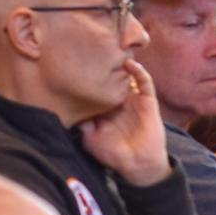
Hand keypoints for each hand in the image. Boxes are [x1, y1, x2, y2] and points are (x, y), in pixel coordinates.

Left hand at [79, 60, 169, 185]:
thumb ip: (81, 123)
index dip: (87, 78)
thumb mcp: (89, 139)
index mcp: (104, 109)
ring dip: (120, 65)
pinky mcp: (147, 100)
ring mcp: (133, 100)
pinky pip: (144, 82)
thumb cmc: (113, 154)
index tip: (76, 64)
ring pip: (127, 76)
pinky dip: (139, 71)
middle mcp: (118, 102)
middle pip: (110, 78)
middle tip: (92, 49)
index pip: (95, 88)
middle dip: (103, 66)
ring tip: (112, 51)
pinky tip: (130, 64)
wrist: (138, 164)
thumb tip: (68, 106)